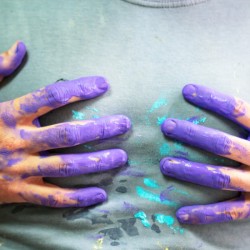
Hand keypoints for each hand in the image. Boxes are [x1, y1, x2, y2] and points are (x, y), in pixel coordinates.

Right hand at [0, 41, 130, 206]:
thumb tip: (19, 47)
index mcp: (8, 115)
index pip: (50, 97)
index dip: (79, 89)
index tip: (103, 84)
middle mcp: (18, 142)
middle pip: (67, 134)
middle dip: (99, 129)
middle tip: (124, 124)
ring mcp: (20, 170)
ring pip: (65, 166)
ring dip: (97, 162)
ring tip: (121, 157)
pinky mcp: (20, 192)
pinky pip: (53, 198)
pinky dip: (78, 198)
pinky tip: (100, 194)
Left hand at [160, 84, 249, 223]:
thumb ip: (248, 117)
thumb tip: (224, 99)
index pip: (238, 110)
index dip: (212, 99)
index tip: (187, 90)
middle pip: (222, 144)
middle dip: (192, 134)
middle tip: (167, 126)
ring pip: (220, 176)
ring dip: (190, 171)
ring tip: (165, 165)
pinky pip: (227, 212)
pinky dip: (204, 214)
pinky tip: (180, 214)